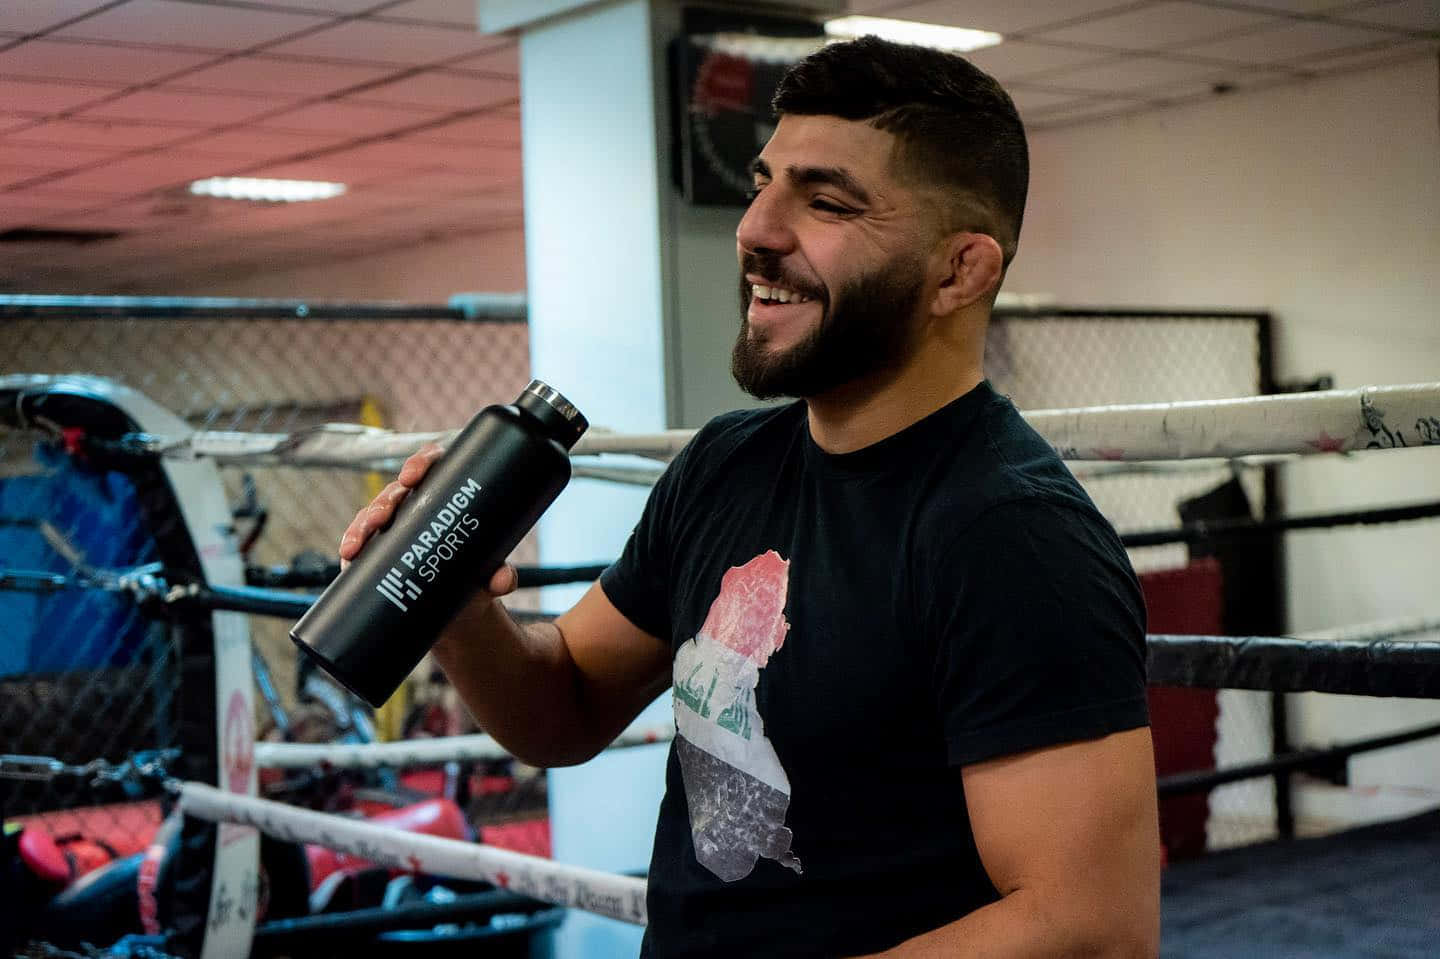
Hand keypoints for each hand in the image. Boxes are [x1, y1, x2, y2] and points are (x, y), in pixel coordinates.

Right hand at [337, 442, 516, 596]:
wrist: (460, 612)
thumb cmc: (478, 578)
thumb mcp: (492, 577)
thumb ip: (502, 576)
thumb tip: (503, 580)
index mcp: (447, 496)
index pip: (433, 465)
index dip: (420, 463)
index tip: (413, 475)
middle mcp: (417, 507)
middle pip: (397, 491)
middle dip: (385, 501)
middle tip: (384, 516)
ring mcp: (395, 529)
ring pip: (373, 516)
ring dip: (362, 526)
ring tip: (357, 544)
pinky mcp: (378, 552)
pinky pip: (360, 543)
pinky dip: (351, 546)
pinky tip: (347, 555)